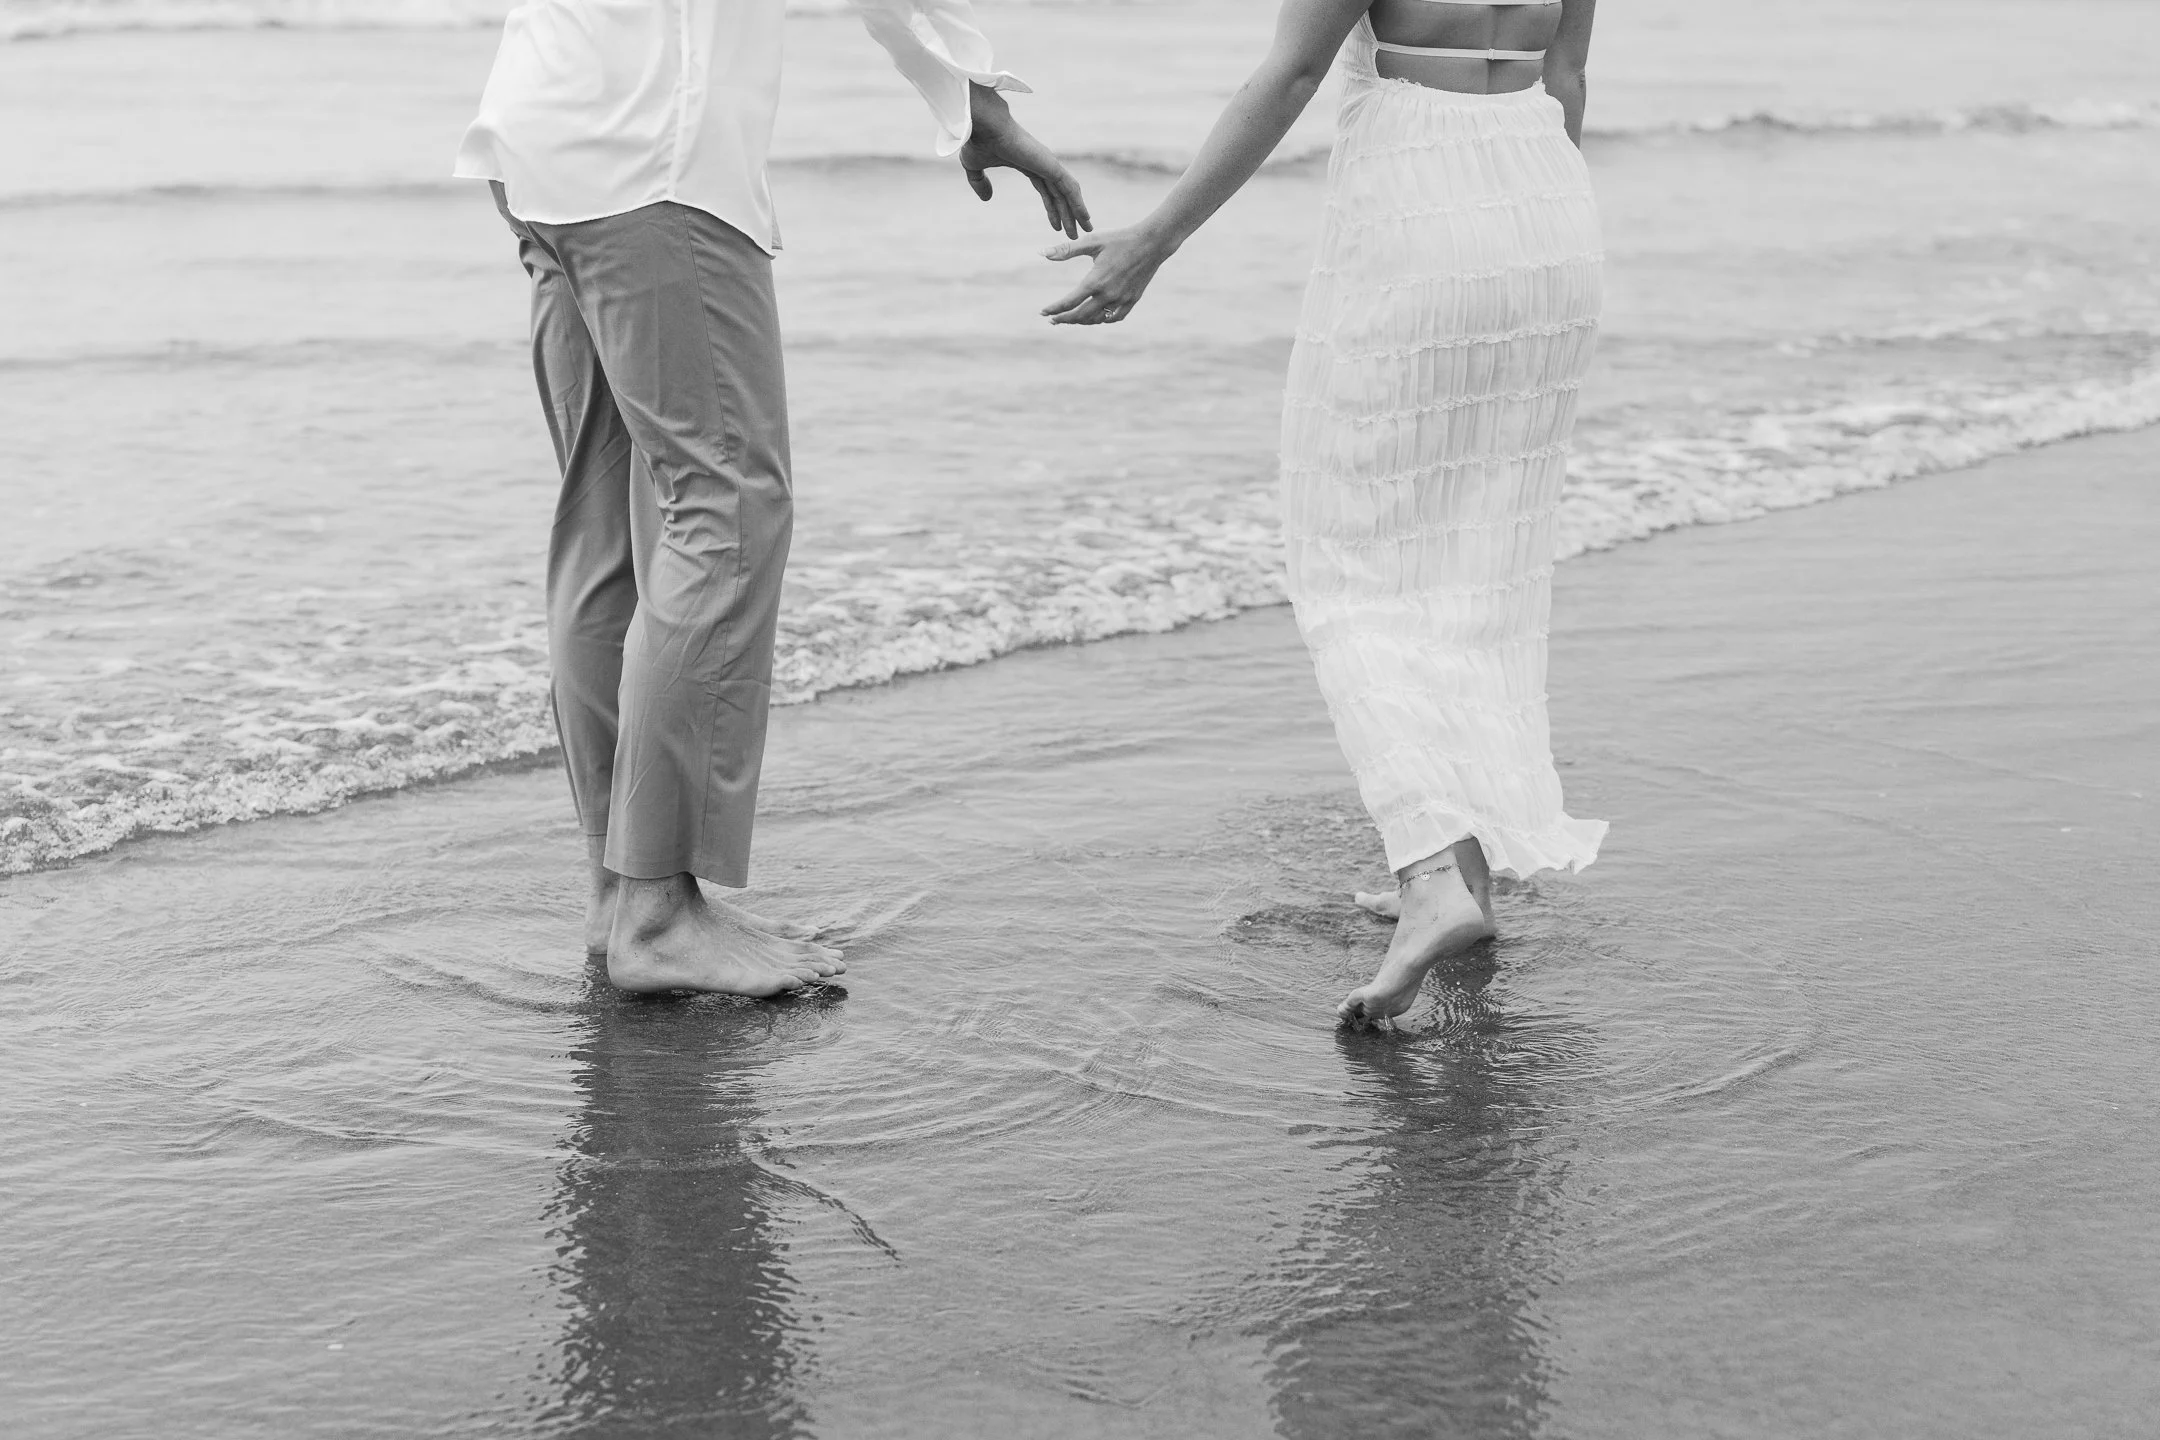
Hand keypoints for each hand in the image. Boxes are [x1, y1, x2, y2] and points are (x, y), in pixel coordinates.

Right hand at [960, 84, 1090, 239]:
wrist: (983, 126)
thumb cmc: (978, 141)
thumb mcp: (975, 167)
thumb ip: (980, 183)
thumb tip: (987, 199)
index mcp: (1028, 164)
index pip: (1045, 190)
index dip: (1052, 208)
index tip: (1057, 226)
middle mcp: (1042, 164)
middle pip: (1060, 195)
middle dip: (1068, 215)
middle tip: (1074, 234)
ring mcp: (1049, 164)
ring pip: (1068, 193)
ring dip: (1077, 213)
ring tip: (1086, 229)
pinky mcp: (1051, 165)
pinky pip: (1069, 188)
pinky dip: (1078, 203)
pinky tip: (1084, 217)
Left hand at [1040, 227, 1174, 325]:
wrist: (1152, 242)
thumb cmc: (1120, 239)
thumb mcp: (1092, 241)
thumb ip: (1066, 250)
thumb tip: (1042, 253)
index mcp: (1096, 281)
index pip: (1069, 302)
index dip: (1054, 309)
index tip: (1043, 313)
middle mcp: (1108, 294)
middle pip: (1081, 316)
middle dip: (1065, 319)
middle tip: (1053, 319)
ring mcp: (1122, 300)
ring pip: (1097, 319)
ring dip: (1082, 321)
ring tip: (1071, 318)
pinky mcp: (1132, 300)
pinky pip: (1115, 317)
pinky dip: (1103, 320)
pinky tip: (1096, 317)